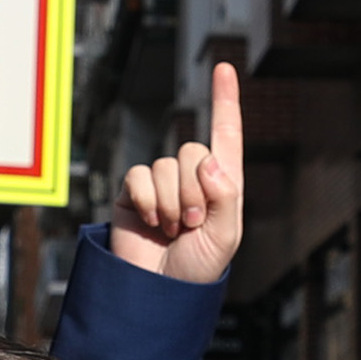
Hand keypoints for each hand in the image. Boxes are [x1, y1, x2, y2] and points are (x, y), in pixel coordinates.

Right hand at [111, 59, 243, 286]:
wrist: (158, 292)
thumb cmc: (197, 269)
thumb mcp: (226, 236)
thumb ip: (225, 195)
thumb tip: (208, 160)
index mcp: (222, 184)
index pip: (226, 134)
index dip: (225, 100)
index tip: (224, 67)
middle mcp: (192, 179)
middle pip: (193, 151)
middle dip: (194, 190)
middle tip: (192, 225)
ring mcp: (162, 185)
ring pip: (166, 166)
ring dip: (171, 202)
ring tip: (173, 230)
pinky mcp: (134, 193)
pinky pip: (139, 176)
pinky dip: (148, 200)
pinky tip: (153, 223)